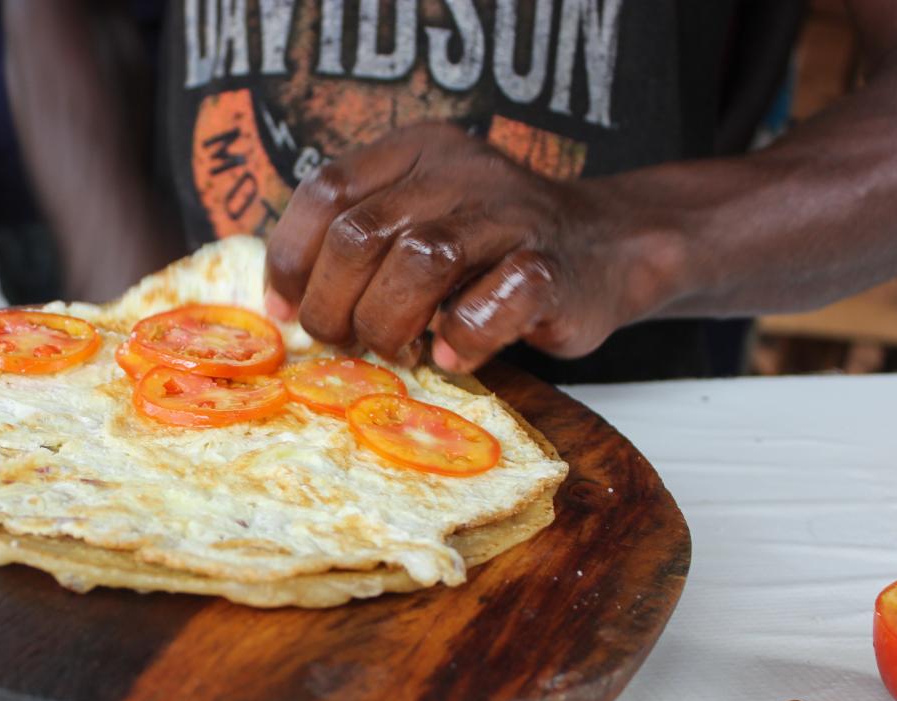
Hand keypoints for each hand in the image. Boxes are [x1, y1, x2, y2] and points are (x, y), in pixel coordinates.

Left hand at [264, 122, 683, 372]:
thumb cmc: (493, 250)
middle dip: (335, 305)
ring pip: (418, 262)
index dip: (291, 258)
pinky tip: (454, 354)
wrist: (610, 248)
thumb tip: (285, 303)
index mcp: (417, 150)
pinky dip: (459, 342)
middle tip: (346, 339)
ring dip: (388, 324)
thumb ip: (358, 243)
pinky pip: (486, 309)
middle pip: (360, 235)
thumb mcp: (420, 220)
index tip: (287, 307)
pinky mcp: (551, 269)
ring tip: (397, 349)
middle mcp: (461, 170)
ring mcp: (511, 215)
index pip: (327, 190)